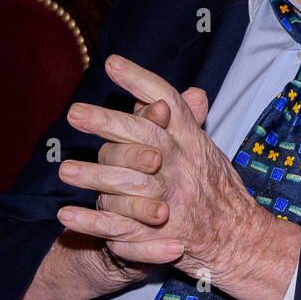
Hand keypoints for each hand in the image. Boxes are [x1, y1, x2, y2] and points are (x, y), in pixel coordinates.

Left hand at [55, 55, 271, 286]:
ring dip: (93, 177)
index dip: (140, 81)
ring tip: (64, 170)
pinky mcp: (158, 232)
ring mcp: (170, 198)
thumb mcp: (207, 150)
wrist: (236, 237)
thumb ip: (191, 122)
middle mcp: (181, 164)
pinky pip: (118, 226)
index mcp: (191, 140)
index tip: (111, 63)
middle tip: (74, 112)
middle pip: (143, 137)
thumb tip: (193, 91)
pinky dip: (90, 221)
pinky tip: (66, 214)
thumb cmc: (215, 188)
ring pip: (127, 184)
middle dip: (108, 123)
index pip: (167, 102)